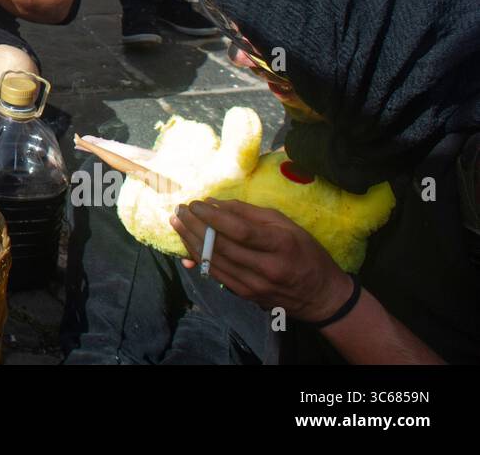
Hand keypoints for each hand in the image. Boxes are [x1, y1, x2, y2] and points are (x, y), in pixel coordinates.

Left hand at [170, 198, 352, 322]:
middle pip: (221, 246)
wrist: (321, 296)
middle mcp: (266, 268)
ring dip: (190, 241)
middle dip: (195, 226)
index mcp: (280, 246)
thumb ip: (250, 213)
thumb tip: (215, 203)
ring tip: (177, 223)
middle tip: (179, 210)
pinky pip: (216, 274)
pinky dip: (198, 258)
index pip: (239, 230)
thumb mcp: (287, 226)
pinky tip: (186, 244)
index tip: (195, 203)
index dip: (213, 216)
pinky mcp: (245, 295)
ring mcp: (254, 285)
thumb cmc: (306, 253)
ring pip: (214, 261)